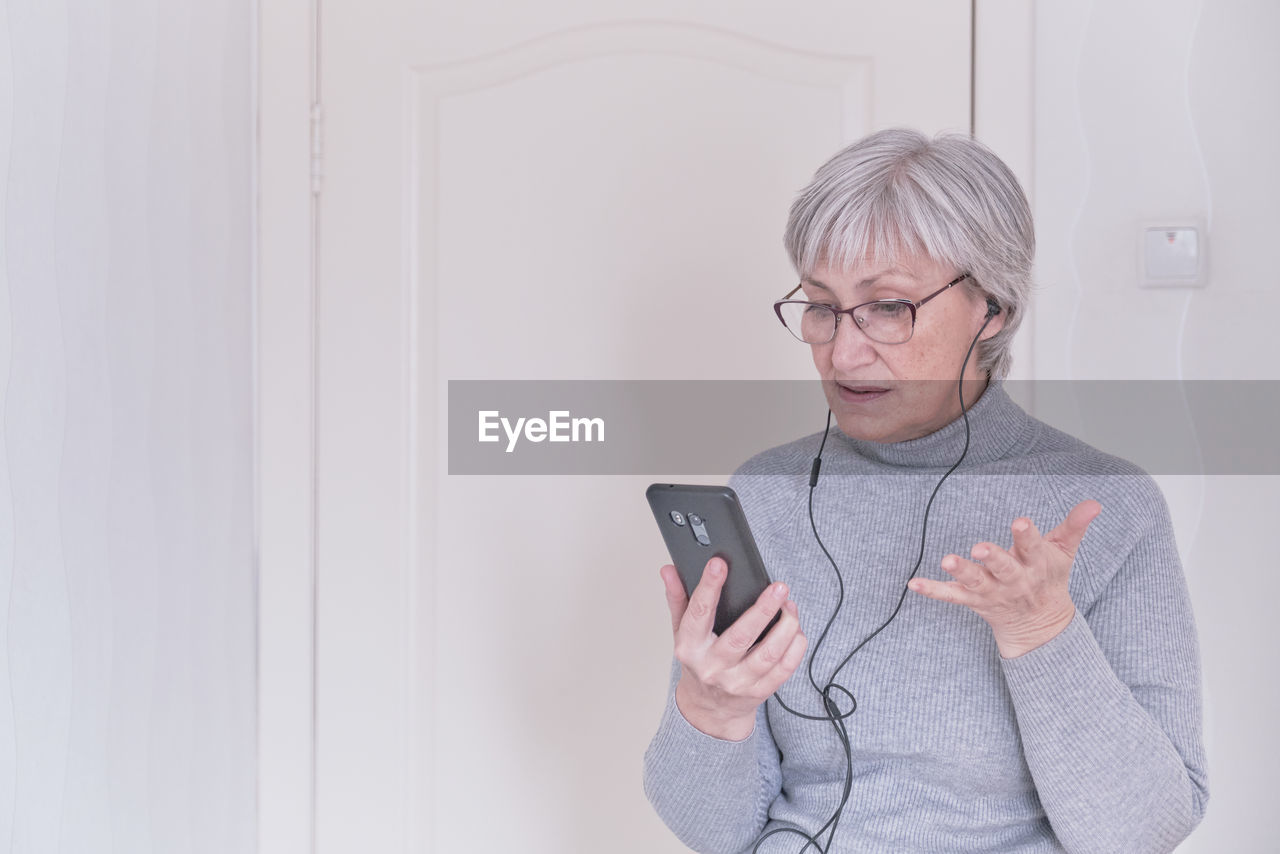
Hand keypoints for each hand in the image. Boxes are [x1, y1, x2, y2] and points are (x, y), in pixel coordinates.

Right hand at [660, 557, 806, 739]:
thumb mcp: (681, 631)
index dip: (709, 587)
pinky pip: (784, 669)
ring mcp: (737, 683)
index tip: (719, 564)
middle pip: (741, 636)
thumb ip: (678, 599)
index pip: (698, 613)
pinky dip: (795, 647)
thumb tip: (669, 570)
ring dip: (786, 627)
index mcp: (690, 647)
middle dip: (763, 609)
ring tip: (791, 606)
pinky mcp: (759, 692)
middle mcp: (712, 667)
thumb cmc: (697, 662)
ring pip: (768, 654)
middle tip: (778, 587)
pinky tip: (797, 631)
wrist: (708, 709)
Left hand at [908, 500, 1101, 657]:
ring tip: (946, 560)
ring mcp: (991, 592)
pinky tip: (914, 583)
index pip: (1032, 547)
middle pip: (1003, 568)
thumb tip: (1095, 503)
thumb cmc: (1049, 578)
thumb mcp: (1064, 552)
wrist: (1040, 624)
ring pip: (975, 582)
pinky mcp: (973, 600)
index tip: (1020, 521)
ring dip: (961, 571)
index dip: (1026, 535)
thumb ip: (1075, 526)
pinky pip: (950, 596)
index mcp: (1035, 565)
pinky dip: (932, 590)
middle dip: (993, 558)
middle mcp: (1013, 579)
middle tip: (980, 548)